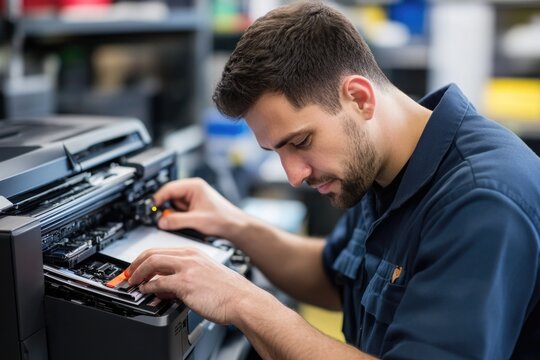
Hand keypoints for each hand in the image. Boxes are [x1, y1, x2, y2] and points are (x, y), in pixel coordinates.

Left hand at [126, 247, 258, 323]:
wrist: (242, 299)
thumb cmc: (228, 290)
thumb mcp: (204, 275)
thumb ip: (184, 278)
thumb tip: (164, 286)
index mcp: (194, 253)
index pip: (162, 249)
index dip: (144, 258)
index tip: (137, 266)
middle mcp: (189, 257)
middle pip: (153, 253)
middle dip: (136, 264)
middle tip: (129, 274)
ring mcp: (187, 269)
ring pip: (153, 263)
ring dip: (139, 273)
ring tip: (133, 282)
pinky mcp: (186, 284)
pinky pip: (160, 282)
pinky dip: (149, 287)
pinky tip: (146, 291)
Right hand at [153, 178, 247, 239]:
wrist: (235, 227)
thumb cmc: (223, 219)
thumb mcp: (197, 220)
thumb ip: (176, 220)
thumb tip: (161, 221)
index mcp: (194, 186)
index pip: (169, 188)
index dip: (158, 198)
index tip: (150, 208)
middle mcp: (192, 190)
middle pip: (169, 197)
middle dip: (165, 208)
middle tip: (160, 219)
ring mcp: (192, 199)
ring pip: (173, 205)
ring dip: (172, 214)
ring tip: (180, 223)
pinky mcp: (193, 208)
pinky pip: (179, 211)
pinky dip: (177, 218)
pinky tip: (184, 224)